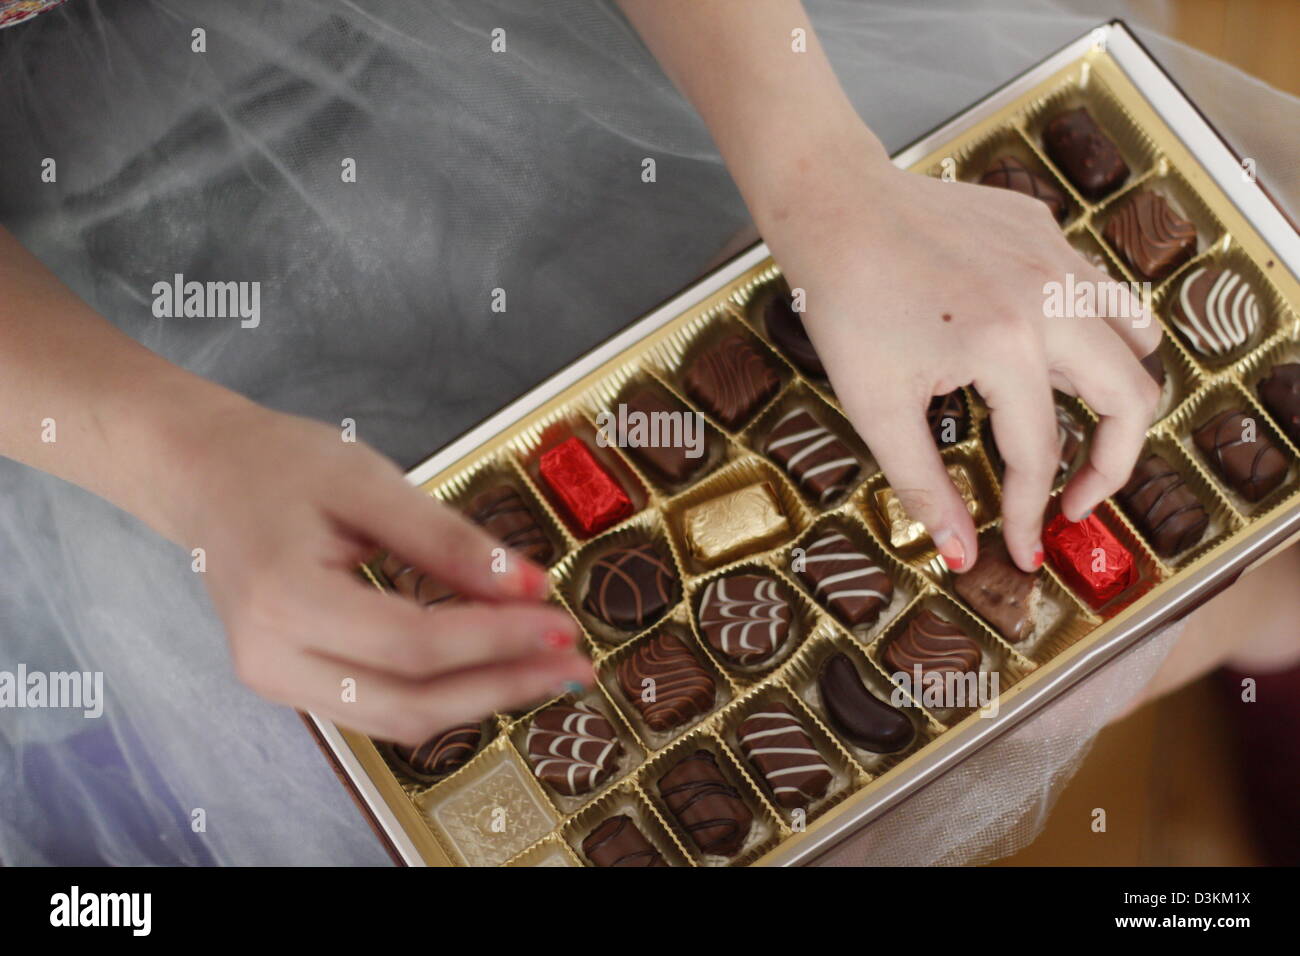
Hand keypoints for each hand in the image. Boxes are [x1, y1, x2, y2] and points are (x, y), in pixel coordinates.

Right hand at [172, 402, 591, 744]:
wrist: (205, 474)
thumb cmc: (279, 465)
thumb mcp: (370, 483)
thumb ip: (449, 540)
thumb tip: (527, 585)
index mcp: (286, 600)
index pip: (415, 642)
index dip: (497, 640)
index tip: (560, 624)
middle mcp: (273, 660)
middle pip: (410, 703)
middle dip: (502, 687)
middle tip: (572, 664)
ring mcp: (277, 681)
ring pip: (397, 719)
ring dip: (480, 699)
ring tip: (544, 670)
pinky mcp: (291, 683)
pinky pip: (379, 706)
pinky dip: (443, 693)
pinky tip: (491, 668)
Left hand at [760, 130, 1160, 571]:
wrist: (832, 207)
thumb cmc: (845, 303)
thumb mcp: (877, 406)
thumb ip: (925, 484)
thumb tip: (960, 551)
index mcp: (1007, 346)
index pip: (1040, 454)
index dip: (1030, 514)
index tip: (1022, 549)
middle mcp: (1050, 298)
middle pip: (1130, 397)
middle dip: (1112, 465)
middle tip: (1076, 500)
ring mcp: (1054, 257)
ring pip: (1133, 334)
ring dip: (1117, 391)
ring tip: (1078, 429)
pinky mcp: (1043, 229)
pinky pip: (1097, 289)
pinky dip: (1092, 331)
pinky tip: (1045, 353)